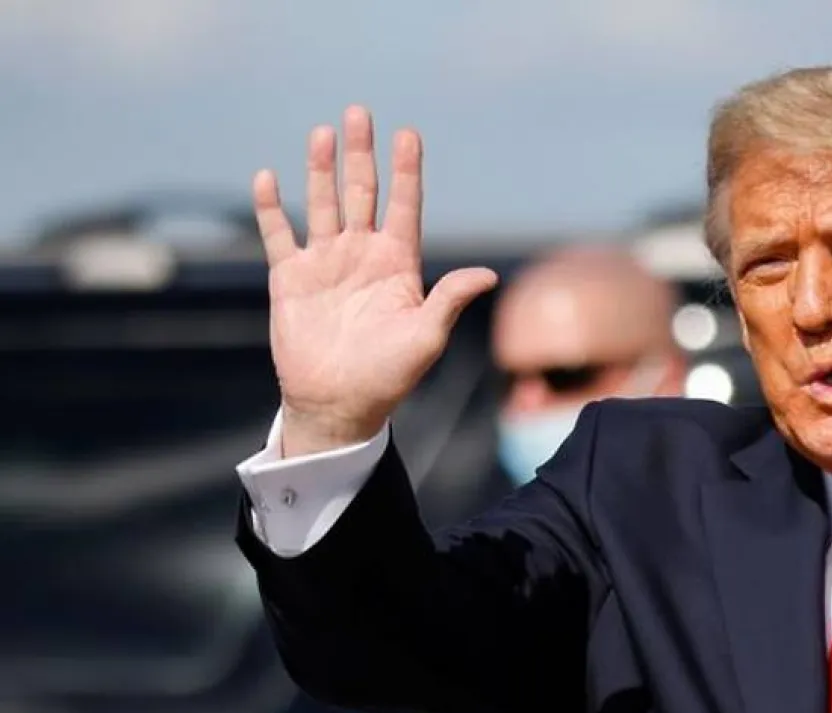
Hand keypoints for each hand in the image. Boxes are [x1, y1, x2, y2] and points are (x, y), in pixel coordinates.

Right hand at [253, 105, 497, 456]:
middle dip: (362, 154)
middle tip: (359, 112)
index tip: (409, 134)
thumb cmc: (389, 376)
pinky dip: (272, 208)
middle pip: (362, 192)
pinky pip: (279, 235)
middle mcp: (362, 255)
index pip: (404, 206)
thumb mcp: (426, 337)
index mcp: (398, 264)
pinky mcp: (291, 279)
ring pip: (323, 203)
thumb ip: (449, 300)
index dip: (406, 171)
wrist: (339, 404)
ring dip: (321, 168)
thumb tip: (487, 274)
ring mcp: (326, 263)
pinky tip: (268, 177)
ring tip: (322, 133)